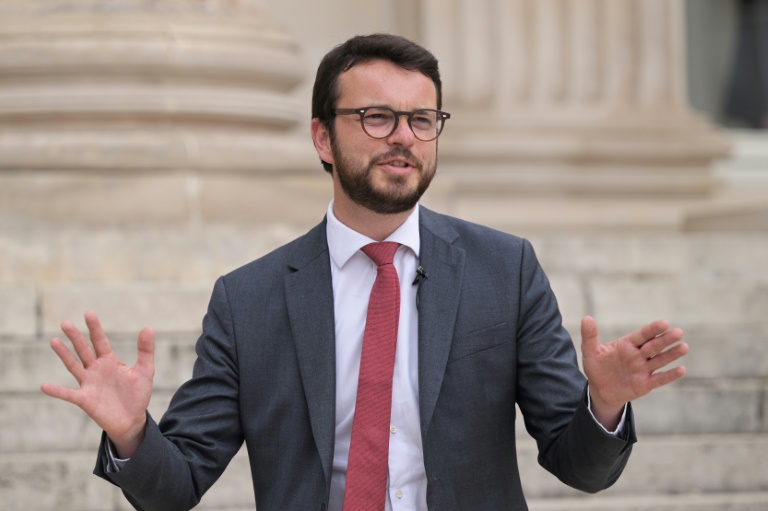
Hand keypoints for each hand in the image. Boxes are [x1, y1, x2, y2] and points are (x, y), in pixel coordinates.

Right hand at [40, 311, 154, 457]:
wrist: (132, 420)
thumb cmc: (137, 395)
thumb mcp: (145, 371)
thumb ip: (146, 350)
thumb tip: (148, 328)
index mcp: (110, 361)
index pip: (100, 341)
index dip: (95, 328)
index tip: (88, 313)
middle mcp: (96, 370)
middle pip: (84, 350)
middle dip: (76, 337)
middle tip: (65, 323)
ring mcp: (89, 384)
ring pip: (74, 366)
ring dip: (64, 354)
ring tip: (54, 341)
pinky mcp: (85, 399)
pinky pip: (68, 394)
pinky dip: (57, 391)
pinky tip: (44, 386)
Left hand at [580, 316, 687, 429]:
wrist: (600, 390)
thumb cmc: (597, 367)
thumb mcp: (590, 351)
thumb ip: (590, 336)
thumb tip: (586, 318)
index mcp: (627, 345)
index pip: (642, 335)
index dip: (652, 330)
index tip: (664, 323)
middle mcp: (638, 355)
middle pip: (654, 346)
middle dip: (665, 340)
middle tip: (679, 332)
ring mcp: (643, 370)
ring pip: (660, 360)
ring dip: (672, 354)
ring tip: (684, 347)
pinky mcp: (645, 384)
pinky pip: (659, 379)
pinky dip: (670, 375)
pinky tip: (681, 369)